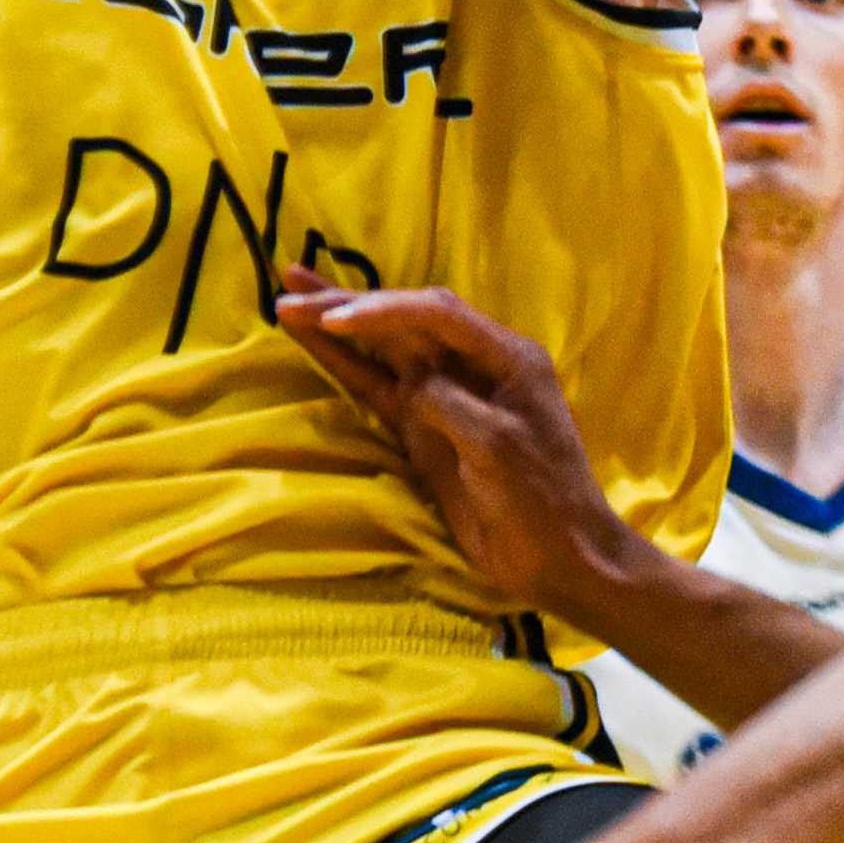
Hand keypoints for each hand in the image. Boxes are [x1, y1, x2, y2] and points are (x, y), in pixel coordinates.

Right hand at [279, 282, 630, 623]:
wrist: (557, 557)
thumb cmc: (541, 497)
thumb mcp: (497, 445)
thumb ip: (450, 404)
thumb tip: (414, 385)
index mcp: (505, 355)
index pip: (436, 313)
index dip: (384, 309)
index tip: (337, 318)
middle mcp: (472, 364)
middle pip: (403, 320)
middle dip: (347, 303)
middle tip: (290, 285)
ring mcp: (444, 396)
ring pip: (383, 348)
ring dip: (337, 325)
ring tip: (287, 300)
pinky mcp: (424, 428)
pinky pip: (378, 389)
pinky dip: (345, 367)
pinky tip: (314, 346)